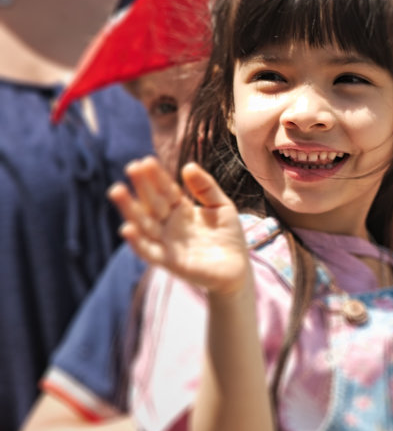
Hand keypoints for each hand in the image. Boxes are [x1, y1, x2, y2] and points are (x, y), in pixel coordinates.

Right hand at [108, 157, 250, 296]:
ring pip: (143, 224)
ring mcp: (167, 243)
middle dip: (141, 187)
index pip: (166, 190)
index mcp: (181, 209)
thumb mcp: (222, 206)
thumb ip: (206, 188)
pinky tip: (127, 228)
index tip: (146, 160)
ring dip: (130, 209)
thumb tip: (188, 166)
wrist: (238, 269)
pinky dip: (137, 241)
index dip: (156, 177)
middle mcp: (169, 225)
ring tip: (117, 190)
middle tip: (131, 167)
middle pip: (152, 203)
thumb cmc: (228, 237)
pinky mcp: (169, 262)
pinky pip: (148, 251)